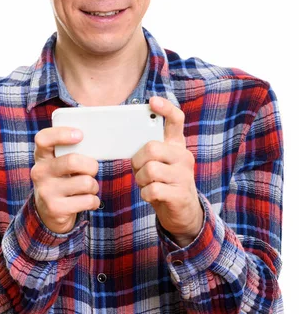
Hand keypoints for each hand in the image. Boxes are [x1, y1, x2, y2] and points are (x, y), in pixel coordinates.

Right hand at [31, 127, 99, 233]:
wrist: (49, 212)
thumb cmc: (61, 179)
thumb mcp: (58, 162)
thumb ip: (70, 150)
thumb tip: (97, 141)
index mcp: (41, 156)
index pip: (43, 138)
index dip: (61, 134)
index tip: (80, 135)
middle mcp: (39, 172)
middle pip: (72, 161)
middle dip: (91, 166)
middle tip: (91, 170)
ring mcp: (46, 191)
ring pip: (85, 182)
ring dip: (93, 185)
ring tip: (87, 188)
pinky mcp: (55, 209)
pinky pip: (88, 200)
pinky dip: (94, 201)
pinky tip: (86, 201)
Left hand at [131, 96, 202, 246]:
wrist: (183, 212)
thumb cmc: (164, 182)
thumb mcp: (159, 163)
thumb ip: (150, 150)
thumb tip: (129, 139)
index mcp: (176, 146)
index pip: (176, 120)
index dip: (165, 108)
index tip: (152, 101)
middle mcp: (183, 156)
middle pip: (151, 148)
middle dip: (138, 161)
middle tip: (140, 170)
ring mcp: (184, 175)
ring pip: (149, 170)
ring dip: (140, 180)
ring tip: (147, 184)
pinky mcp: (180, 194)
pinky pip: (153, 189)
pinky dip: (146, 194)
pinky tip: (152, 195)